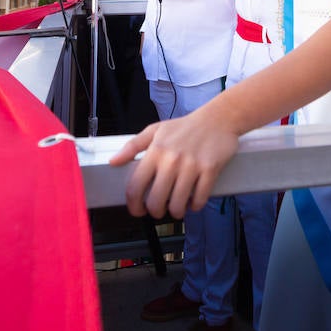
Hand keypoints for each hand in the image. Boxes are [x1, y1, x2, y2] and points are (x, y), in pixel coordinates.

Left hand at [108, 108, 240, 218]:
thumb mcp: (155, 130)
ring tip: (177, 208)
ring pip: (178, 204)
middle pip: (156, 201)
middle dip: (155, 212)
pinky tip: (193, 201)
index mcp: (155, 151)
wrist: (218, 118)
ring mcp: (192, 166)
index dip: (133, 205)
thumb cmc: (185, 126)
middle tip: (159, 210)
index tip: (137, 210)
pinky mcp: (210, 170)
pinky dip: (195, 205)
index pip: (136, 186)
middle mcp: (172, 160)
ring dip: (176, 212)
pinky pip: (200, 199)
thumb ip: (132, 146)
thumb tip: (113, 161)